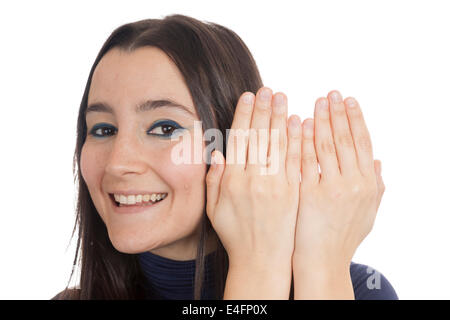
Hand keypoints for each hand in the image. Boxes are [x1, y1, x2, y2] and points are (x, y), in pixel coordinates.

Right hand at [205, 87, 301, 298]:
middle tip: (267, 89)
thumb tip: (218, 152)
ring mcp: (274, 185)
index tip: (247, 96)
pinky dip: (297, 140)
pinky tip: (298, 122)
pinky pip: (295, 161)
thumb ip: (214, 179)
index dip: (243, 115)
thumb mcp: (214, 209)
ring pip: (277, 144)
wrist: (262, 260)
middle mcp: (252, 180)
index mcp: (231, 181)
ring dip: (279, 118)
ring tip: (281, 97)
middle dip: (262, 109)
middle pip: (258, 137)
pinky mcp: (292, 192)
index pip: (239, 140)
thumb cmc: (236, 234)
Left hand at [294, 90, 384, 268]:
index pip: (362, 143)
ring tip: (316, 101)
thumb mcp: (367, 213)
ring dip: (322, 120)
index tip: (348, 99)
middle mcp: (353, 184)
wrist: (322, 261)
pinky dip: (304, 140)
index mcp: (368, 184)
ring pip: (327, 146)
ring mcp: (331, 189)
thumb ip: (376, 188)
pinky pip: (306, 161)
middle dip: (338, 113)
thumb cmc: (343, 237)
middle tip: (331, 92)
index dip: (355, 119)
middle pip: (346, 139)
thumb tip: (379, 163)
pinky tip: (300, 123)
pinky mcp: (309, 195)